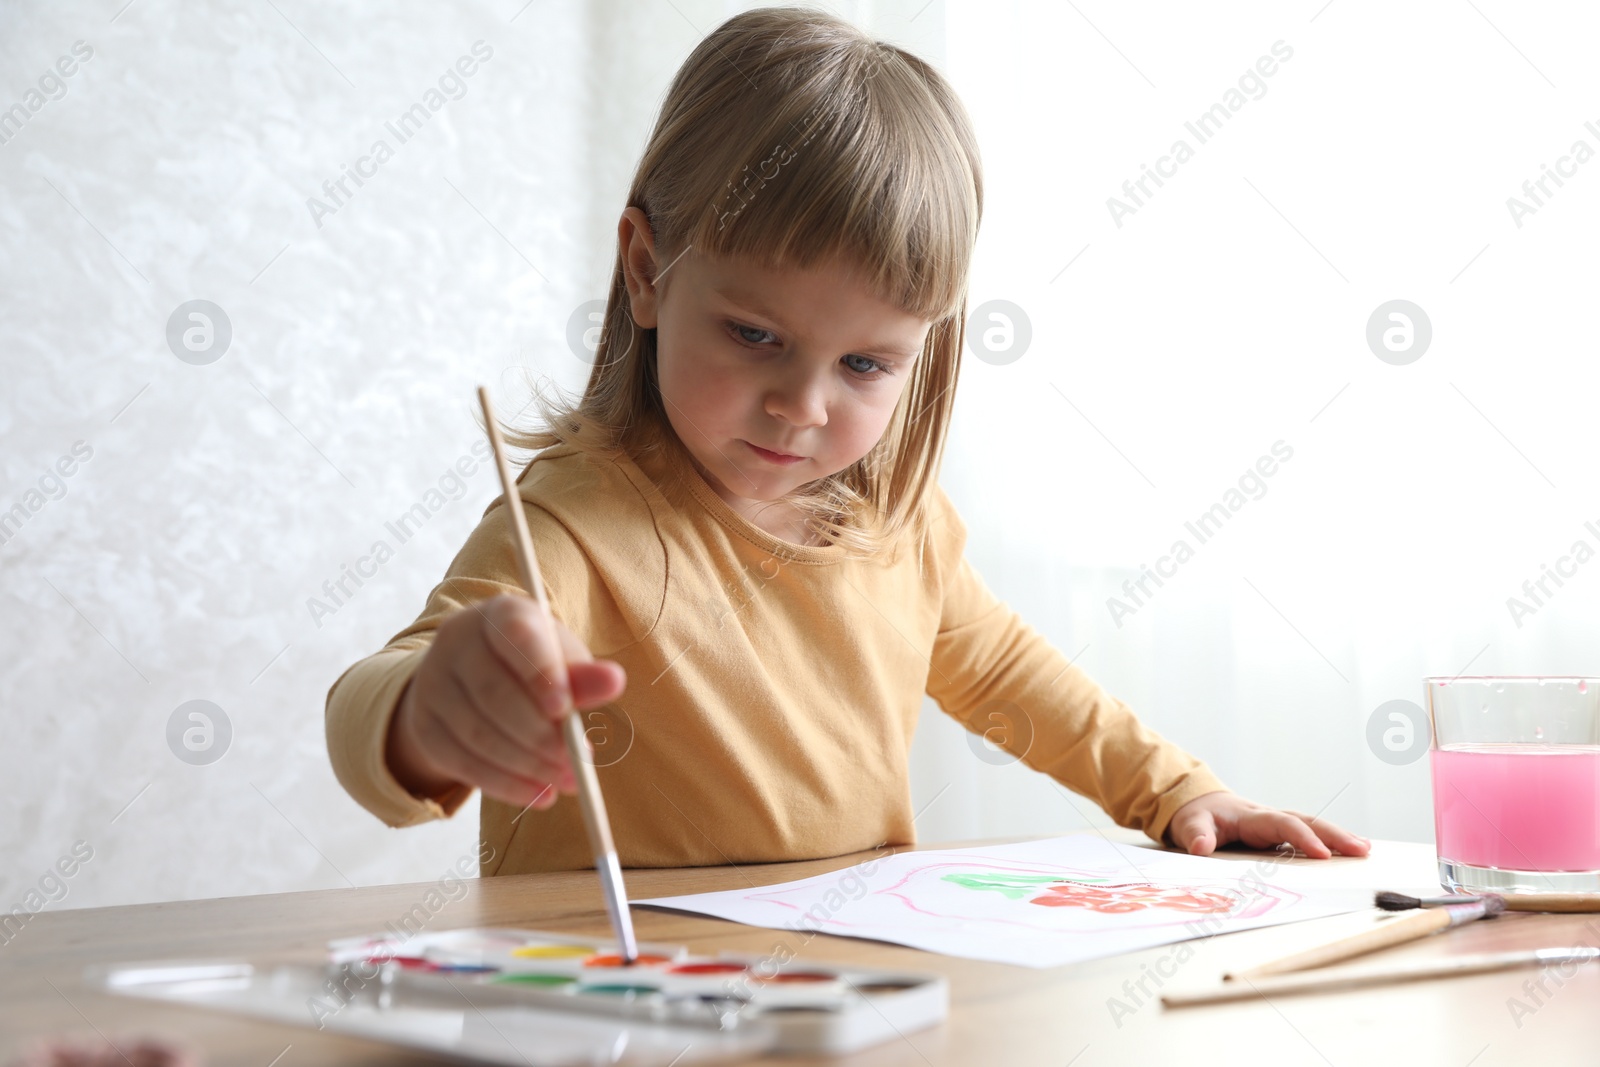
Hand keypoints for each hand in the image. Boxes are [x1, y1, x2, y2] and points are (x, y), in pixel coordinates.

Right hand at [386, 594, 626, 811]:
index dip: (539, 672)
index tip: (565, 709)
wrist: (473, 681)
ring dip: (527, 765)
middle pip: (493, 693)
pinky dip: (505, 784)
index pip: (515, 634)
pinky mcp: (425, 726)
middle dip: (539, 735)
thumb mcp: (561, 662)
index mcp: (498, 613)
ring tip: (567, 782)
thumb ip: (584, 676)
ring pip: (478, 734)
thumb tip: (614, 681)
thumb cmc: (531, 666)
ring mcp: (432, 684)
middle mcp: (456, 641)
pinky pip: (463, 762)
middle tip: (577, 764)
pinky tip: (539, 794)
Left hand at [1165, 791, 1369, 858]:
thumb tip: (1201, 847)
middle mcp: (1268, 818)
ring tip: (1365, 850)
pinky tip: (1349, 852)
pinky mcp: (1278, 835)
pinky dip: (1329, 843)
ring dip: (1337, 837)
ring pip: (1312, 827)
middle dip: (1334, 835)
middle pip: (1307, 821)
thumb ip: (1195, 835)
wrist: (1196, 804)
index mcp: (1251, 816)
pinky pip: (1307, 836)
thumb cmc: (1195, 816)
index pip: (1282, 824)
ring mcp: (1276, 825)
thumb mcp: (1188, 825)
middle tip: (1362, 850)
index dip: (1302, 837)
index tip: (1322, 854)